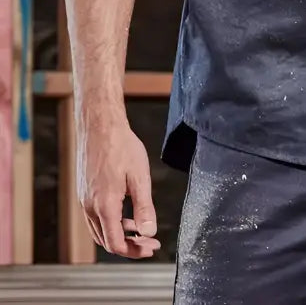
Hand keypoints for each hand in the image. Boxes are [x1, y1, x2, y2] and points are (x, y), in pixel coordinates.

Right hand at [76, 116, 160, 258]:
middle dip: (130, 246)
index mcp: (104, 205)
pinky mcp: (83, 192)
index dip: (135, 251)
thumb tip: (149, 232)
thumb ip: (144, 208)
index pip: (116, 244)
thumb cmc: (121, 145)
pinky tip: (125, 215)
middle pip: (107, 241)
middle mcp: (90, 206)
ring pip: (99, 231)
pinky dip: (110, 223)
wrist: (100, 125)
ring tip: (140, 230)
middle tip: (149, 243)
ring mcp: (84, 199)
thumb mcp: (139, 177)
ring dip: (119, 235)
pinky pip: (95, 218)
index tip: (152, 247)